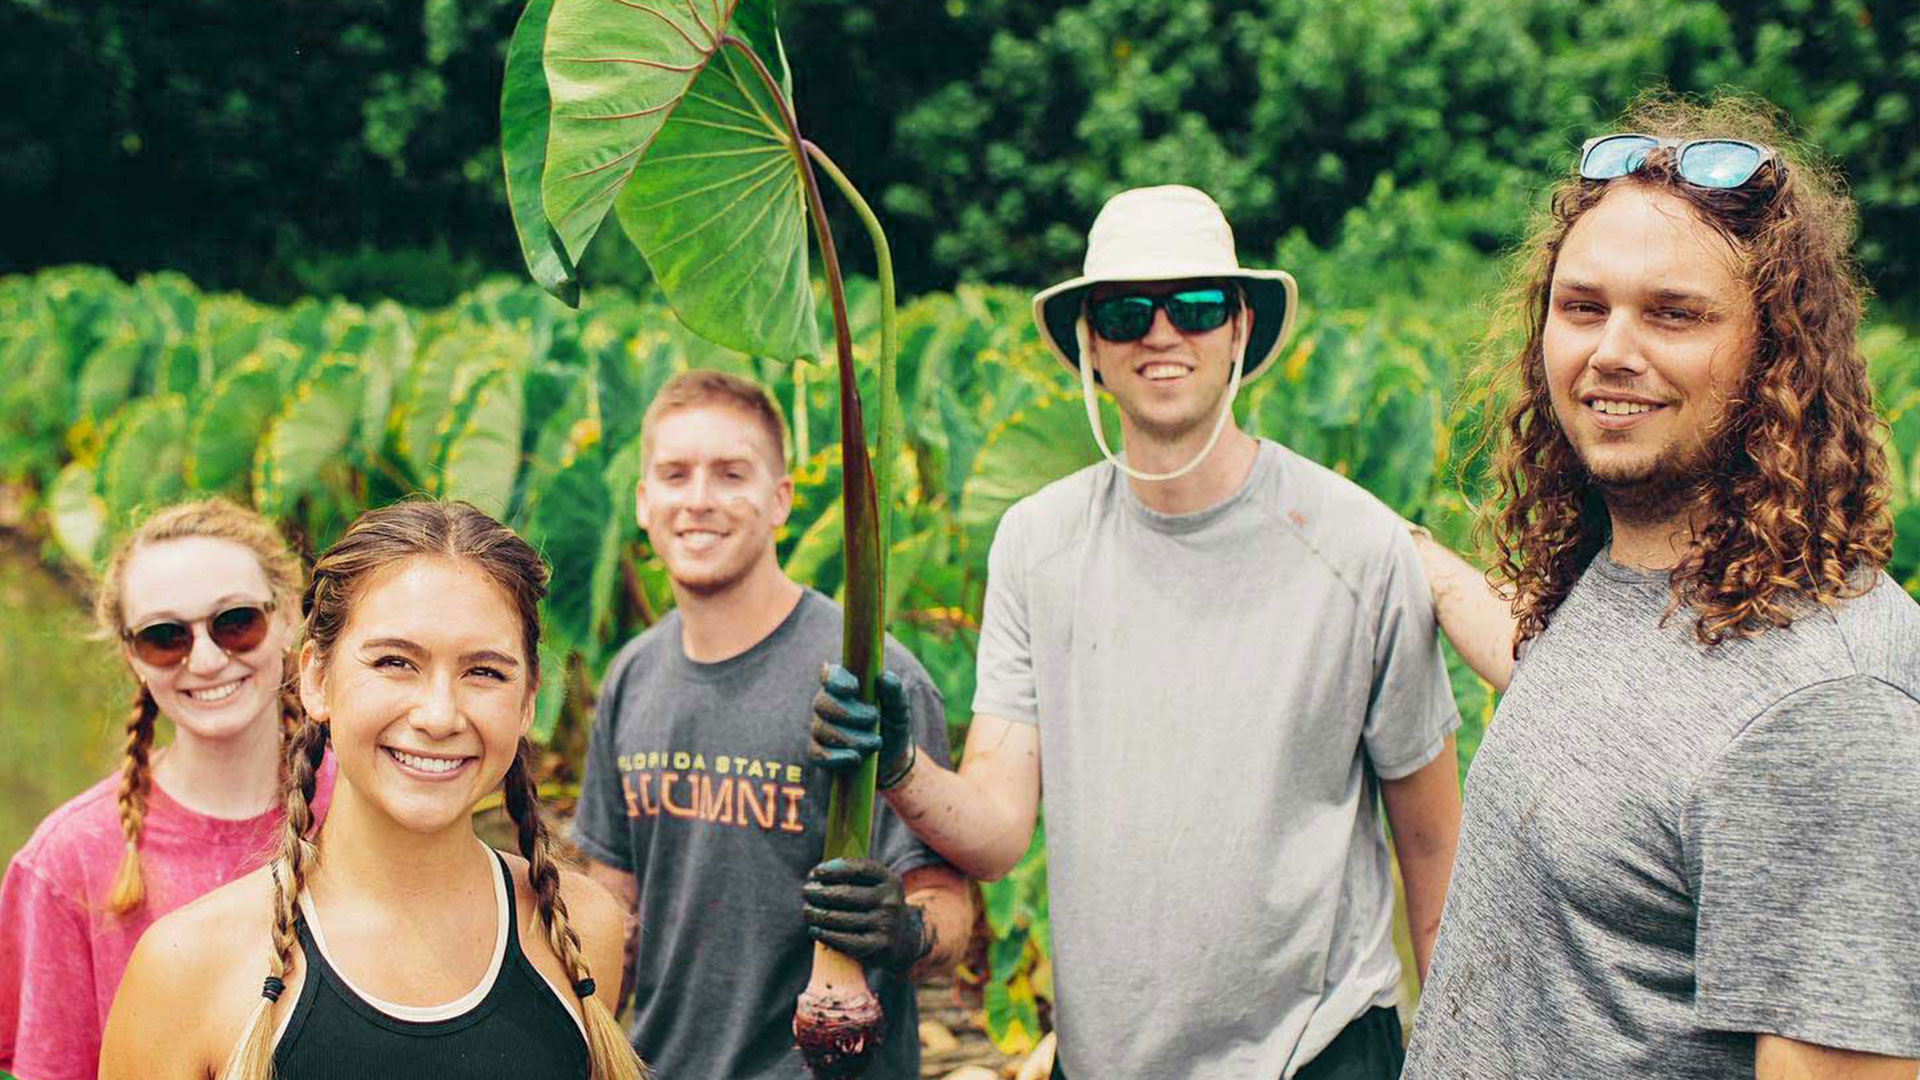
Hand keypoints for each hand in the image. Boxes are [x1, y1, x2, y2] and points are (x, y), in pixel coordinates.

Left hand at [801, 857, 929, 972]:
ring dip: (817, 914)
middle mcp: (890, 901)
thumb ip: (852, 878)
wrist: (904, 941)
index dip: (834, 869)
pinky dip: (826, 935)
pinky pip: (846, 940)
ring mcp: (886, 925)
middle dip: (820, 892)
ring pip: (842, 918)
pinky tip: (815, 930)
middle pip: (846, 894)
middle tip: (805, 892)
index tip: (815, 872)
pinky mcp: (878, 946)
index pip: (859, 870)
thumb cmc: (877, 907)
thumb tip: (816, 877)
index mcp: (890, 880)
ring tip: (807, 911)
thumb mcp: (876, 886)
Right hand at [808, 663, 916, 787]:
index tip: (853, 689)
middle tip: (874, 718)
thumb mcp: (899, 710)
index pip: (830, 674)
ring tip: (876, 742)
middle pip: (822, 703)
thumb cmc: (891, 726)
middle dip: (848, 713)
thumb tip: (885, 678)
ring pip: (823, 729)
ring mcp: (821, 729)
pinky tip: (855, 759)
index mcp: (845, 686)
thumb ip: (895, 693)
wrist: (891, 759)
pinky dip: (837, 757)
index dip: (836, 679)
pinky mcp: (819, 753)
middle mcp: (827, 705)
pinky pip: (818, 754)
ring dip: (851, 738)